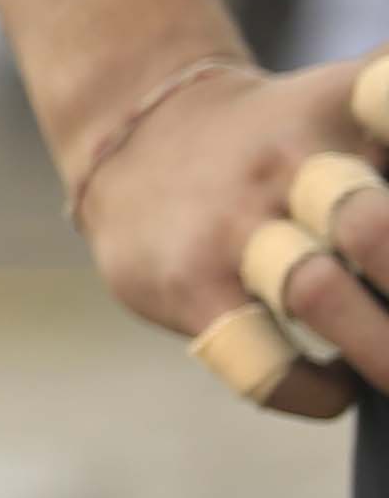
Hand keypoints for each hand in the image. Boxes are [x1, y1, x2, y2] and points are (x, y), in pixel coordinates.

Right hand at [85, 54, 388, 416]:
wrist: (133, 130)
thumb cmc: (292, 140)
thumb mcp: (356, 104)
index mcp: (346, 111)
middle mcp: (289, 161)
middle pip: (373, 224)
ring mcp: (234, 225)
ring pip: (317, 293)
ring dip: (386, 356)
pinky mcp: (185, 285)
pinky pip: (262, 362)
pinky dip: (318, 392)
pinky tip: (338, 382)